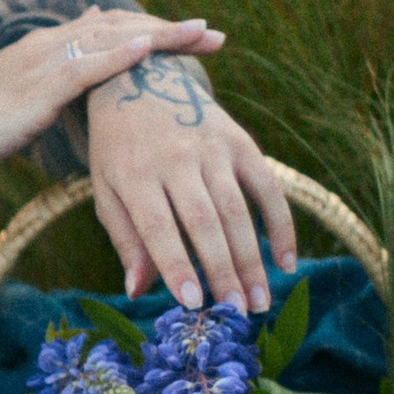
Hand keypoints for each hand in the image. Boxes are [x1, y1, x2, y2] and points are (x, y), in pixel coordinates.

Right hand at [0, 10, 224, 185]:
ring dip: (159, 34)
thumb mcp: (14, 102)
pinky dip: (120, 54)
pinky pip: (85, 66)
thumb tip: (76, 83)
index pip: (108, 29)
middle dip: (168, 29)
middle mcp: (45, 47)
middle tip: (214, 35)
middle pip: (119, 26)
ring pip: (110, 38)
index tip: (189, 37)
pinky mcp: (33, 89)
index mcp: (43, 51)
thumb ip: (47, 87)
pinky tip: (150, 47)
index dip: (151, 31)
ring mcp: (39, 64)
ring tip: (200, 35)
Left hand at [85, 54, 299, 315]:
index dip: (176, 265)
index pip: (157, 227)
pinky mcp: (239, 140)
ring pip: (237, 210)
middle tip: (237, 314)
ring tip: (259, 302)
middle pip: (204, 223)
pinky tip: (286, 262)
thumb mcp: (107, 188)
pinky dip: (281, 225)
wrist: (140, 78)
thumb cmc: (118, 148)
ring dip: (252, 259)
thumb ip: (126, 238)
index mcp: (134, 173)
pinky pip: (267, 186)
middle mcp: (175, 158)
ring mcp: (210, 147)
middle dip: (222, 272)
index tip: (192, 304)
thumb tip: (138, 291)